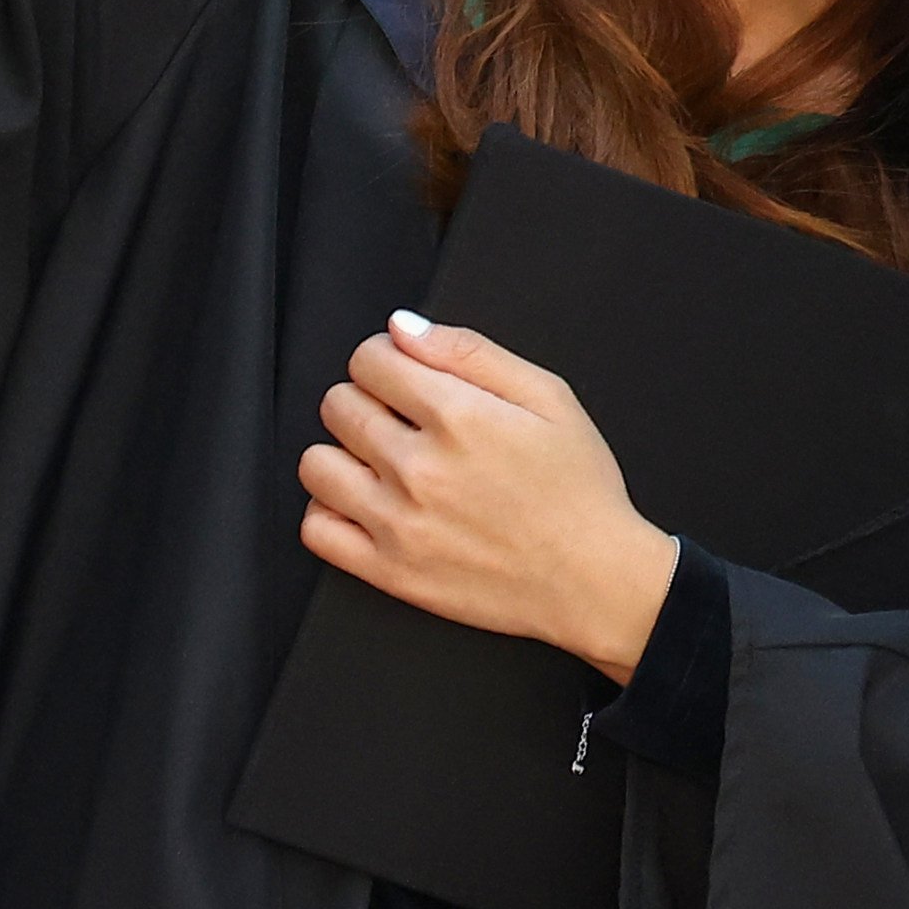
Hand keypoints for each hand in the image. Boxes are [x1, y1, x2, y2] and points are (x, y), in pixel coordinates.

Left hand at [298, 312, 679, 680]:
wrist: (592, 579)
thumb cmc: (578, 489)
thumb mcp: (548, 397)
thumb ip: (471, 352)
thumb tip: (404, 329)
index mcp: (458, 416)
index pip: (369, 360)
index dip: (384, 358)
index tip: (401, 373)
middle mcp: (418, 467)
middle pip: (339, 405)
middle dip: (365, 399)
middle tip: (401, 418)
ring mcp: (397, 523)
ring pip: (317, 464)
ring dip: (342, 453)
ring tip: (380, 461)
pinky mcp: (388, 572)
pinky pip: (316, 530)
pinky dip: (330, 510)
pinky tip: (367, 504)